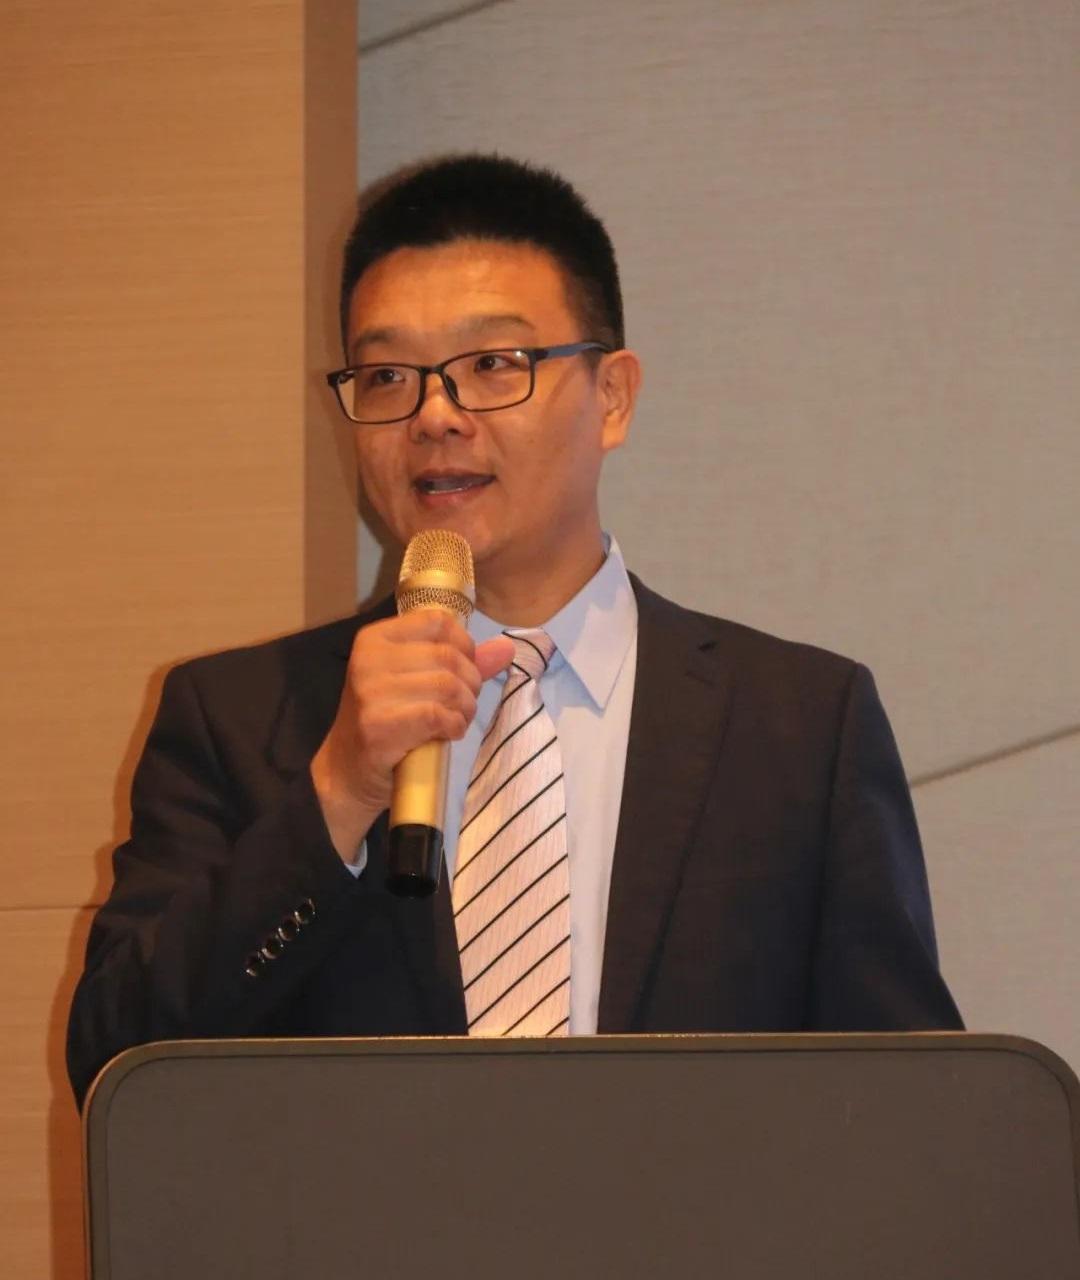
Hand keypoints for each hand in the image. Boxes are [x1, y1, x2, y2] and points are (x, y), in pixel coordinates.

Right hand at [310, 611, 514, 861]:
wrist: (346, 772)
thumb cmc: (385, 721)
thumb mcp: (415, 682)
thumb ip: (459, 662)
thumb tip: (507, 647)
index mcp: (375, 638)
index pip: (438, 622)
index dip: (465, 646)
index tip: (463, 671)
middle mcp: (368, 659)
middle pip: (448, 656)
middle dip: (470, 683)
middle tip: (462, 705)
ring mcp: (370, 693)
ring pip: (447, 685)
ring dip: (465, 708)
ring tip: (456, 720)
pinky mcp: (379, 726)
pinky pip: (437, 715)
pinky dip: (454, 726)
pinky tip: (448, 734)